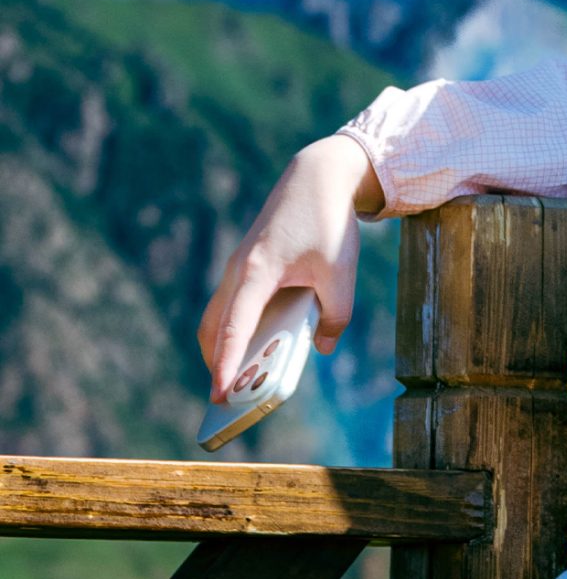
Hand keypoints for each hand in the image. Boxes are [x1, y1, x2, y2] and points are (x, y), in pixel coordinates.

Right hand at [199, 133, 383, 392]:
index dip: (225, 365)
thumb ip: (335, 317)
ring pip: (216, 317)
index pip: (234, 328)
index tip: (219, 395)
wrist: (316, 177)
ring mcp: (237, 266)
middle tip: (225, 402)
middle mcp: (238, 270)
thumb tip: (322, 349)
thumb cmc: (328, 224)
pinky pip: (230, 305)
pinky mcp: (245, 265)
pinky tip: (255, 349)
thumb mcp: (341, 276)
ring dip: (221, 348)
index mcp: (258, 272)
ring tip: (236, 383)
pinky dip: (233, 330)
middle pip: (213, 327)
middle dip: (216, 365)